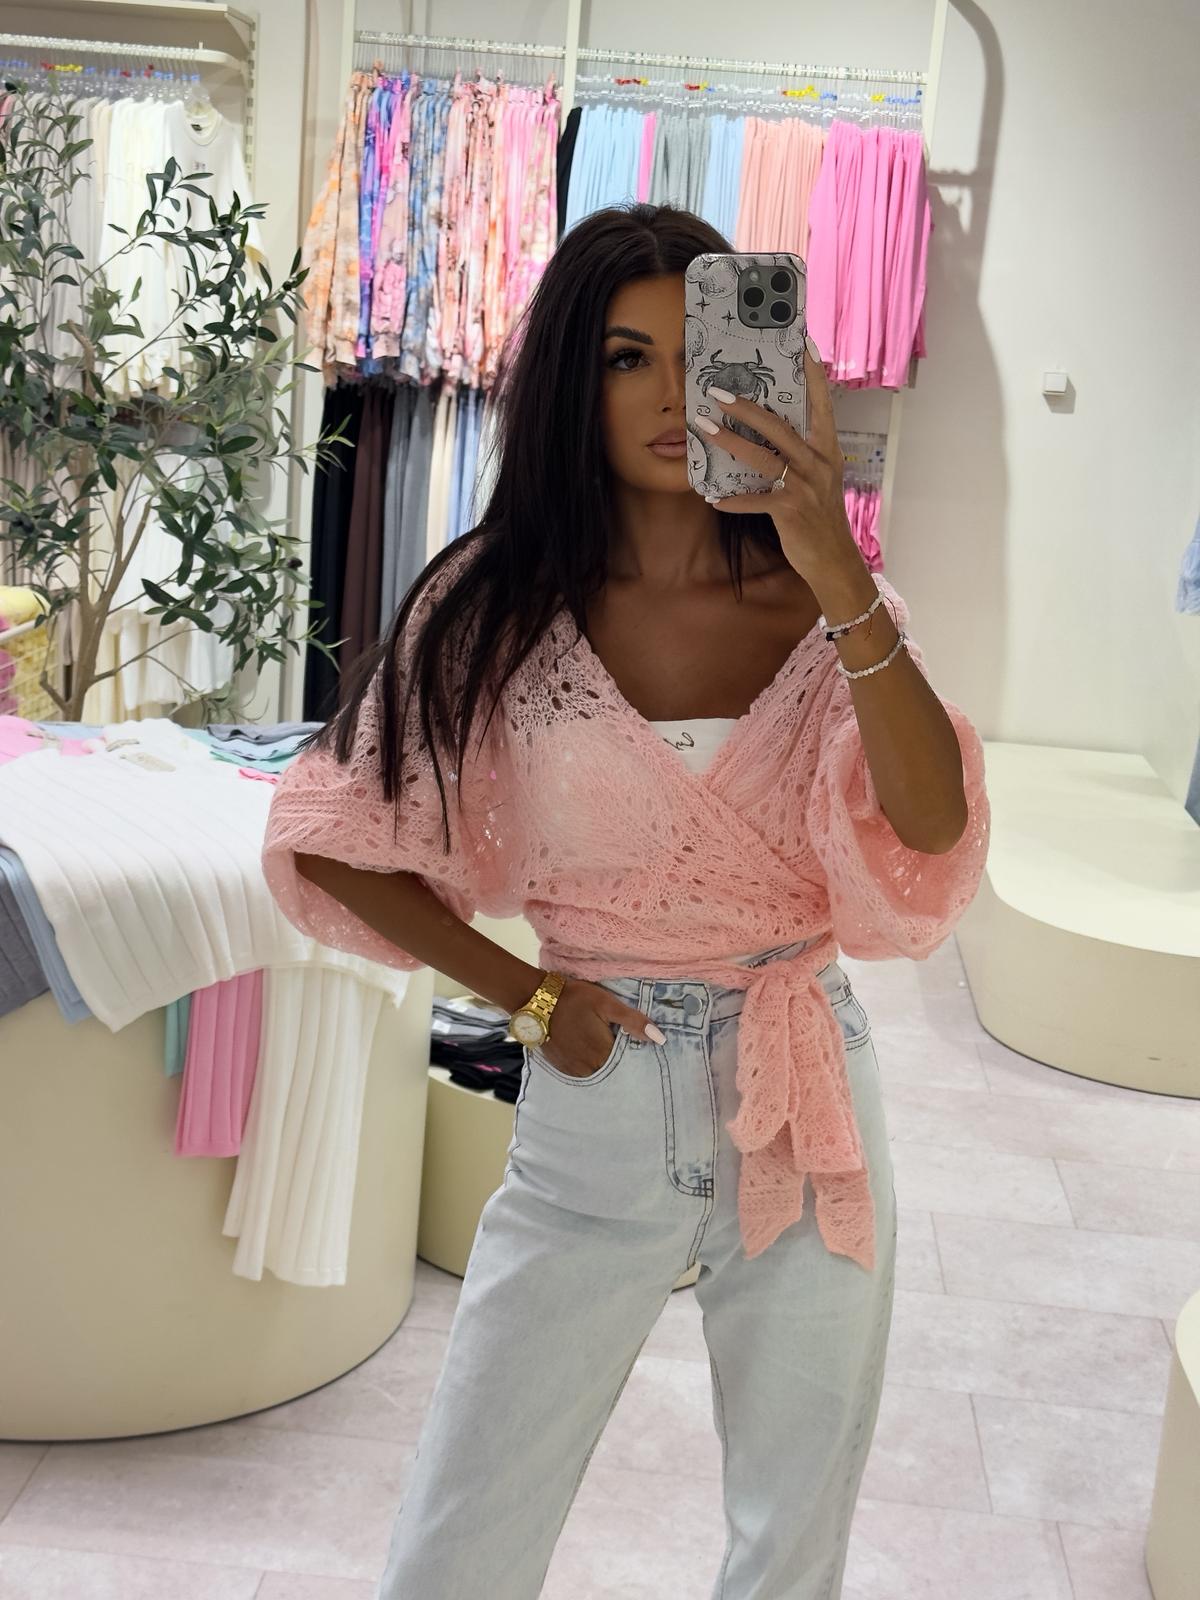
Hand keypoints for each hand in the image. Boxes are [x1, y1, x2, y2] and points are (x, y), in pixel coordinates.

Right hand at [535, 978, 663, 1078]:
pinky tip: (587, 1051)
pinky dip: (587, 1064)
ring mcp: (573, 1069)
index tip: (638, 1049)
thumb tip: (659, 1039)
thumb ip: (633, 1021)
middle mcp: (589, 1067)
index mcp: (603, 1053)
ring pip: (597, 1072)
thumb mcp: (607, 1003)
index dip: (633, 1055)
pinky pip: (581, 1072)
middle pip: (612, 1070)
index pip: (628, 1064)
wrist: (536, 1000)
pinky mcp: (561, 1067)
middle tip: (619, 1044)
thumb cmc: (574, 998)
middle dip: (619, 1061)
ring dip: (602, 1063)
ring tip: (602, 1047)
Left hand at [693, 338, 859, 586]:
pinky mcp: (790, 511)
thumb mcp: (820, 477)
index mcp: (827, 449)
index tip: (803, 342)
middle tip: (716, 392)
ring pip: (762, 457)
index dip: (813, 373)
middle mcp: (818, 463)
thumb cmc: (821, 515)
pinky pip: (754, 501)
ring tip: (704, 429)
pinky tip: (711, 498)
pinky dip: (732, 501)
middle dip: (746, 407)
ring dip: (730, 442)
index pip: (821, 403)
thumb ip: (803, 452)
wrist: (834, 559)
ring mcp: (805, 487)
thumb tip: (772, 428)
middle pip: (778, 426)